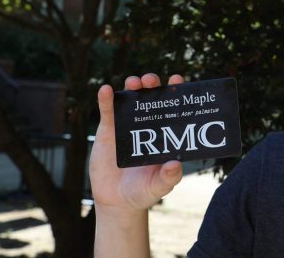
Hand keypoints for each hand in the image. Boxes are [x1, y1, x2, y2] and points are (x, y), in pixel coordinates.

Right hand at [90, 73, 185, 216]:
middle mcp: (147, 125)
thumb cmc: (144, 192)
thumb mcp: (159, 186)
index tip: (177, 80)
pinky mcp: (107, 131)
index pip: (172, 108)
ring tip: (134, 82)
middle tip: (151, 80)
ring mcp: (126, 126)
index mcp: (164, 133)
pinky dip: (106, 99)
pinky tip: (106, 90)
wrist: (117, 202)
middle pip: (150, 98)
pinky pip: (107, 111)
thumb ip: (168, 177)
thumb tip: (175, 165)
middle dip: (152, 85)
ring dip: (132, 86)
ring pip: (130, 100)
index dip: (175, 92)